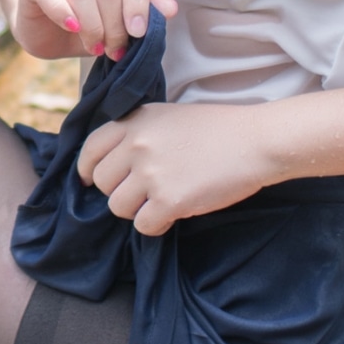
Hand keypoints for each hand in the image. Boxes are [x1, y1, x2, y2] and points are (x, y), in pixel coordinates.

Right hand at [15, 0, 177, 60]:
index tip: (139, 33)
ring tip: (96, 47)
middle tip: (116, 49)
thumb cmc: (88, 20)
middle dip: (114, 25)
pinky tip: (73, 29)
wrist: (44, 29)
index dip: (138, 2)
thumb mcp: (120, 18)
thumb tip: (171, 8)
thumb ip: (145, 10)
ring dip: (93, 27)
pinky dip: (65, 15)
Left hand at [76, 102, 281, 235]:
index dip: (88, 169)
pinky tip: (174, 215)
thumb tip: (114, 165)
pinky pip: (143, 226)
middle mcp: (137, 145)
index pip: (91, 149)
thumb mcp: (169, 118)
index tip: (90, 180)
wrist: (256, 141)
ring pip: (118, 207)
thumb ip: (139, 135)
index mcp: (135, 122)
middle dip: (120, 192)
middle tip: (146, 192)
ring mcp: (152, 173)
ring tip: (163, 201)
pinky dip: (157, 226)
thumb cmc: (218, 130)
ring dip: (138, 210)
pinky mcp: (170, 200)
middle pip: (102, 182)